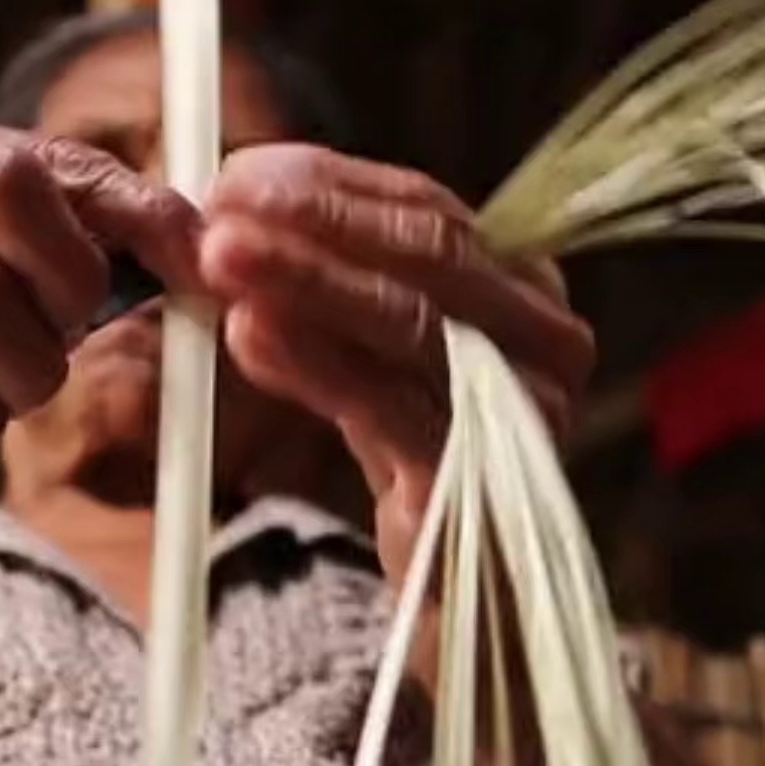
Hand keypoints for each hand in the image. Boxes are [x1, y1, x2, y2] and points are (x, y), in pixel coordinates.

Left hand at [196, 145, 594, 587]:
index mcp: (528, 292)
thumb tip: (232, 205)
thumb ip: (332, 285)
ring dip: (304, 278)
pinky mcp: (480, 477)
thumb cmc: (417, 456)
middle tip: (221, 202)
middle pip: (428, 253)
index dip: (330, 184)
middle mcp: (545, 341)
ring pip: (409, 319)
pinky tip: (248, 335)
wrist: (466, 591)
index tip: (237, 174)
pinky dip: (316, 363)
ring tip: (218, 254)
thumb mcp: (376, 355)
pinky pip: (391, 405)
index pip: (430, 210)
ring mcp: (523, 410)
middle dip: (315, 219)